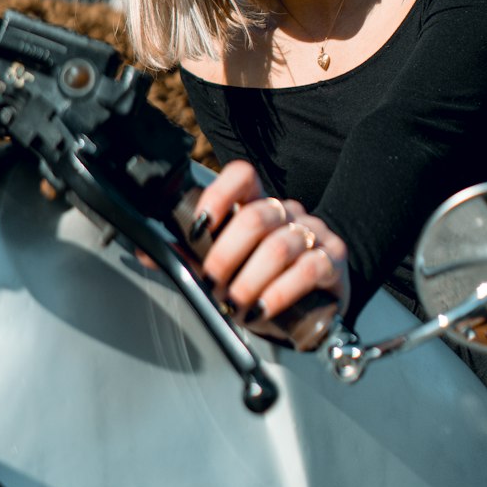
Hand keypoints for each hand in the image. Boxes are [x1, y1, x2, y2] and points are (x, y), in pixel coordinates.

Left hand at [191, 160, 349, 323]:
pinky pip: (308, 270)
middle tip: (212, 282)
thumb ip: (194, 258)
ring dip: (249, 280)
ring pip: (279, 247)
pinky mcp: (334, 261)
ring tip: (235, 303)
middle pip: (256, 217)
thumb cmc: (263, 283)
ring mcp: (314, 234)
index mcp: (259, 205)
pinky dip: (279, 293)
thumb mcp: (228, 269)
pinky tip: (263, 308)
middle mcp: (288, 213)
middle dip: (225, 255)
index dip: (218, 196)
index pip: (243, 177)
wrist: (311, 310)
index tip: (199, 228)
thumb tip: (153, 253)